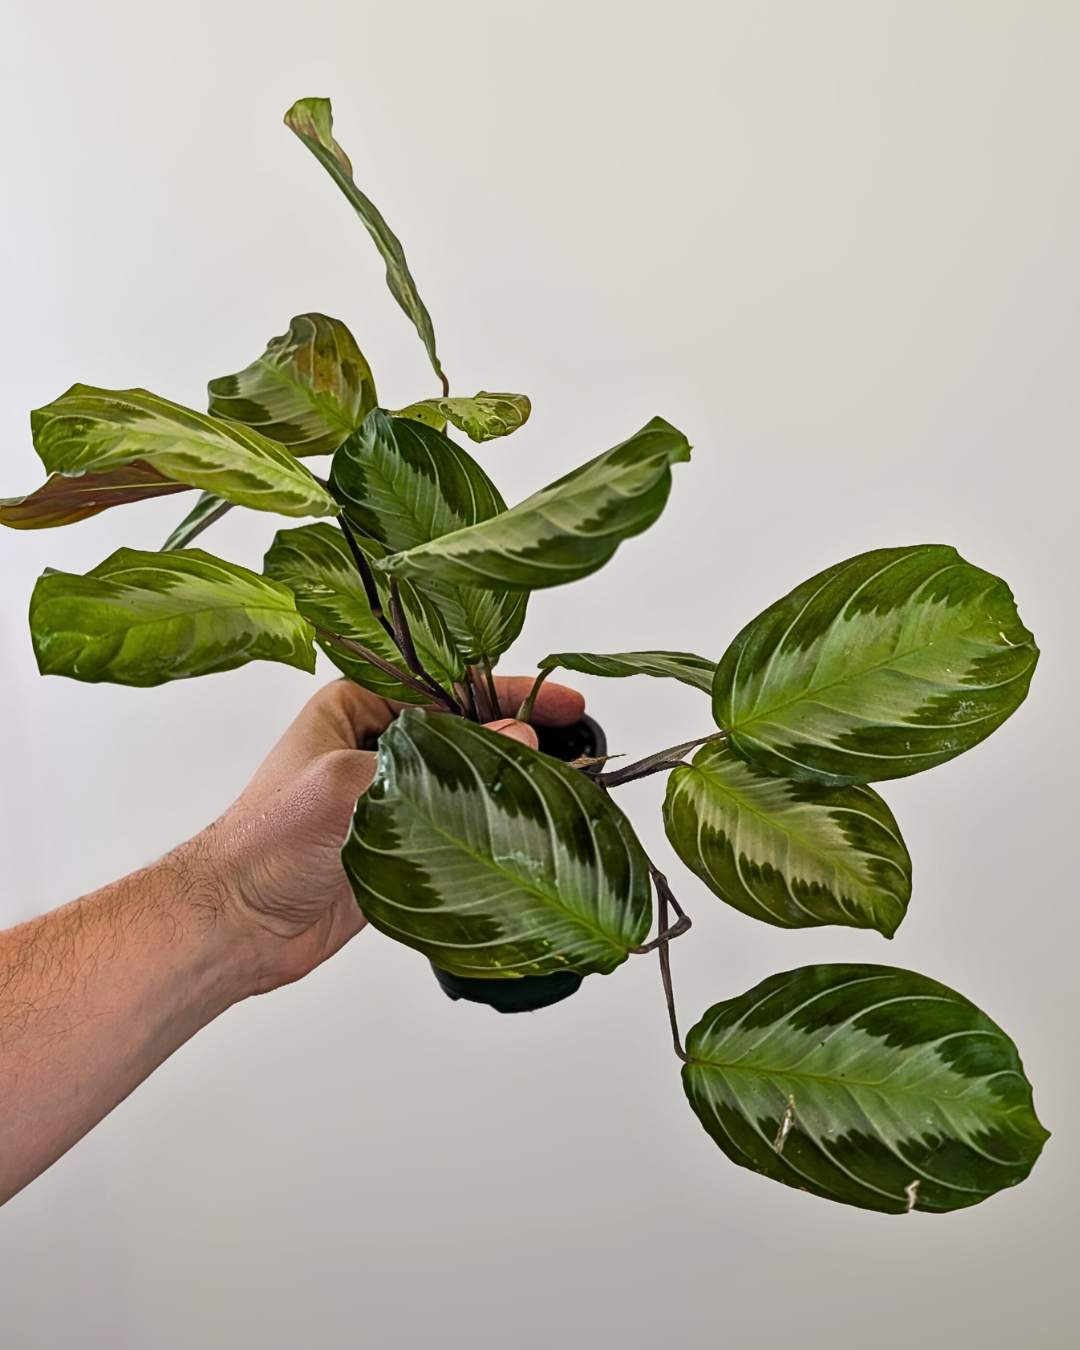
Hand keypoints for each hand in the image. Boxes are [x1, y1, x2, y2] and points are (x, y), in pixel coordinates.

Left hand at [196, 678, 585, 995]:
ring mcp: (393, 798)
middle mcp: (379, 747)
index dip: (511, 693)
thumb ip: (440, 763)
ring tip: (571, 790)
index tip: (564, 703)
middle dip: (523, 740)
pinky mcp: (403, 846)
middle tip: (579, 748)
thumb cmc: (266, 842)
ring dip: (515, 787)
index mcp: (359, 707)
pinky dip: (498, 828)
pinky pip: (462, 827)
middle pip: (467, 733)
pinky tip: (534, 831)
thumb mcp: (353, 784)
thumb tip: (518, 745)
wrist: (235, 924)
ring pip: (469, 782)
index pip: (449, 687)